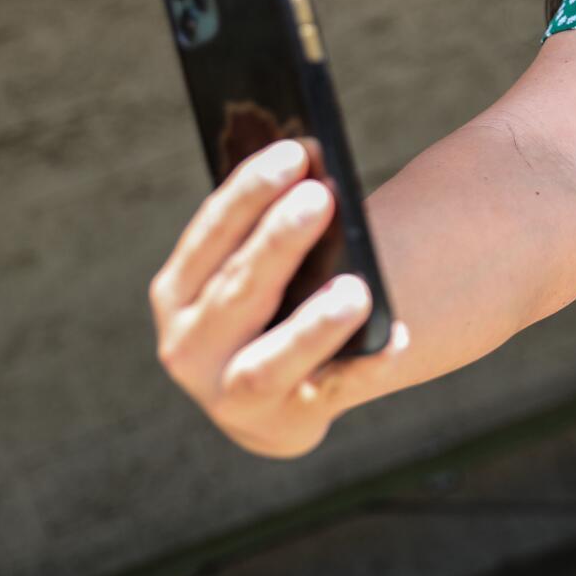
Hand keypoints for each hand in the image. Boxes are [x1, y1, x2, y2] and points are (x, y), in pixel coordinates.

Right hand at [150, 139, 412, 457]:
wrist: (271, 399)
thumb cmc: (266, 305)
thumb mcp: (252, 269)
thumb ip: (267, 229)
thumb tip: (316, 165)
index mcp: (177, 293)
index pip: (210, 236)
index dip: (249, 193)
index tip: (293, 152)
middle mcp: (190, 347)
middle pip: (237, 291)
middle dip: (277, 242)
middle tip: (320, 198)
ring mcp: (232, 394)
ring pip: (270, 362)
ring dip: (312, 326)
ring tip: (356, 290)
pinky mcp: (286, 423)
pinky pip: (332, 393)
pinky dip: (365, 368)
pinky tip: (398, 339)